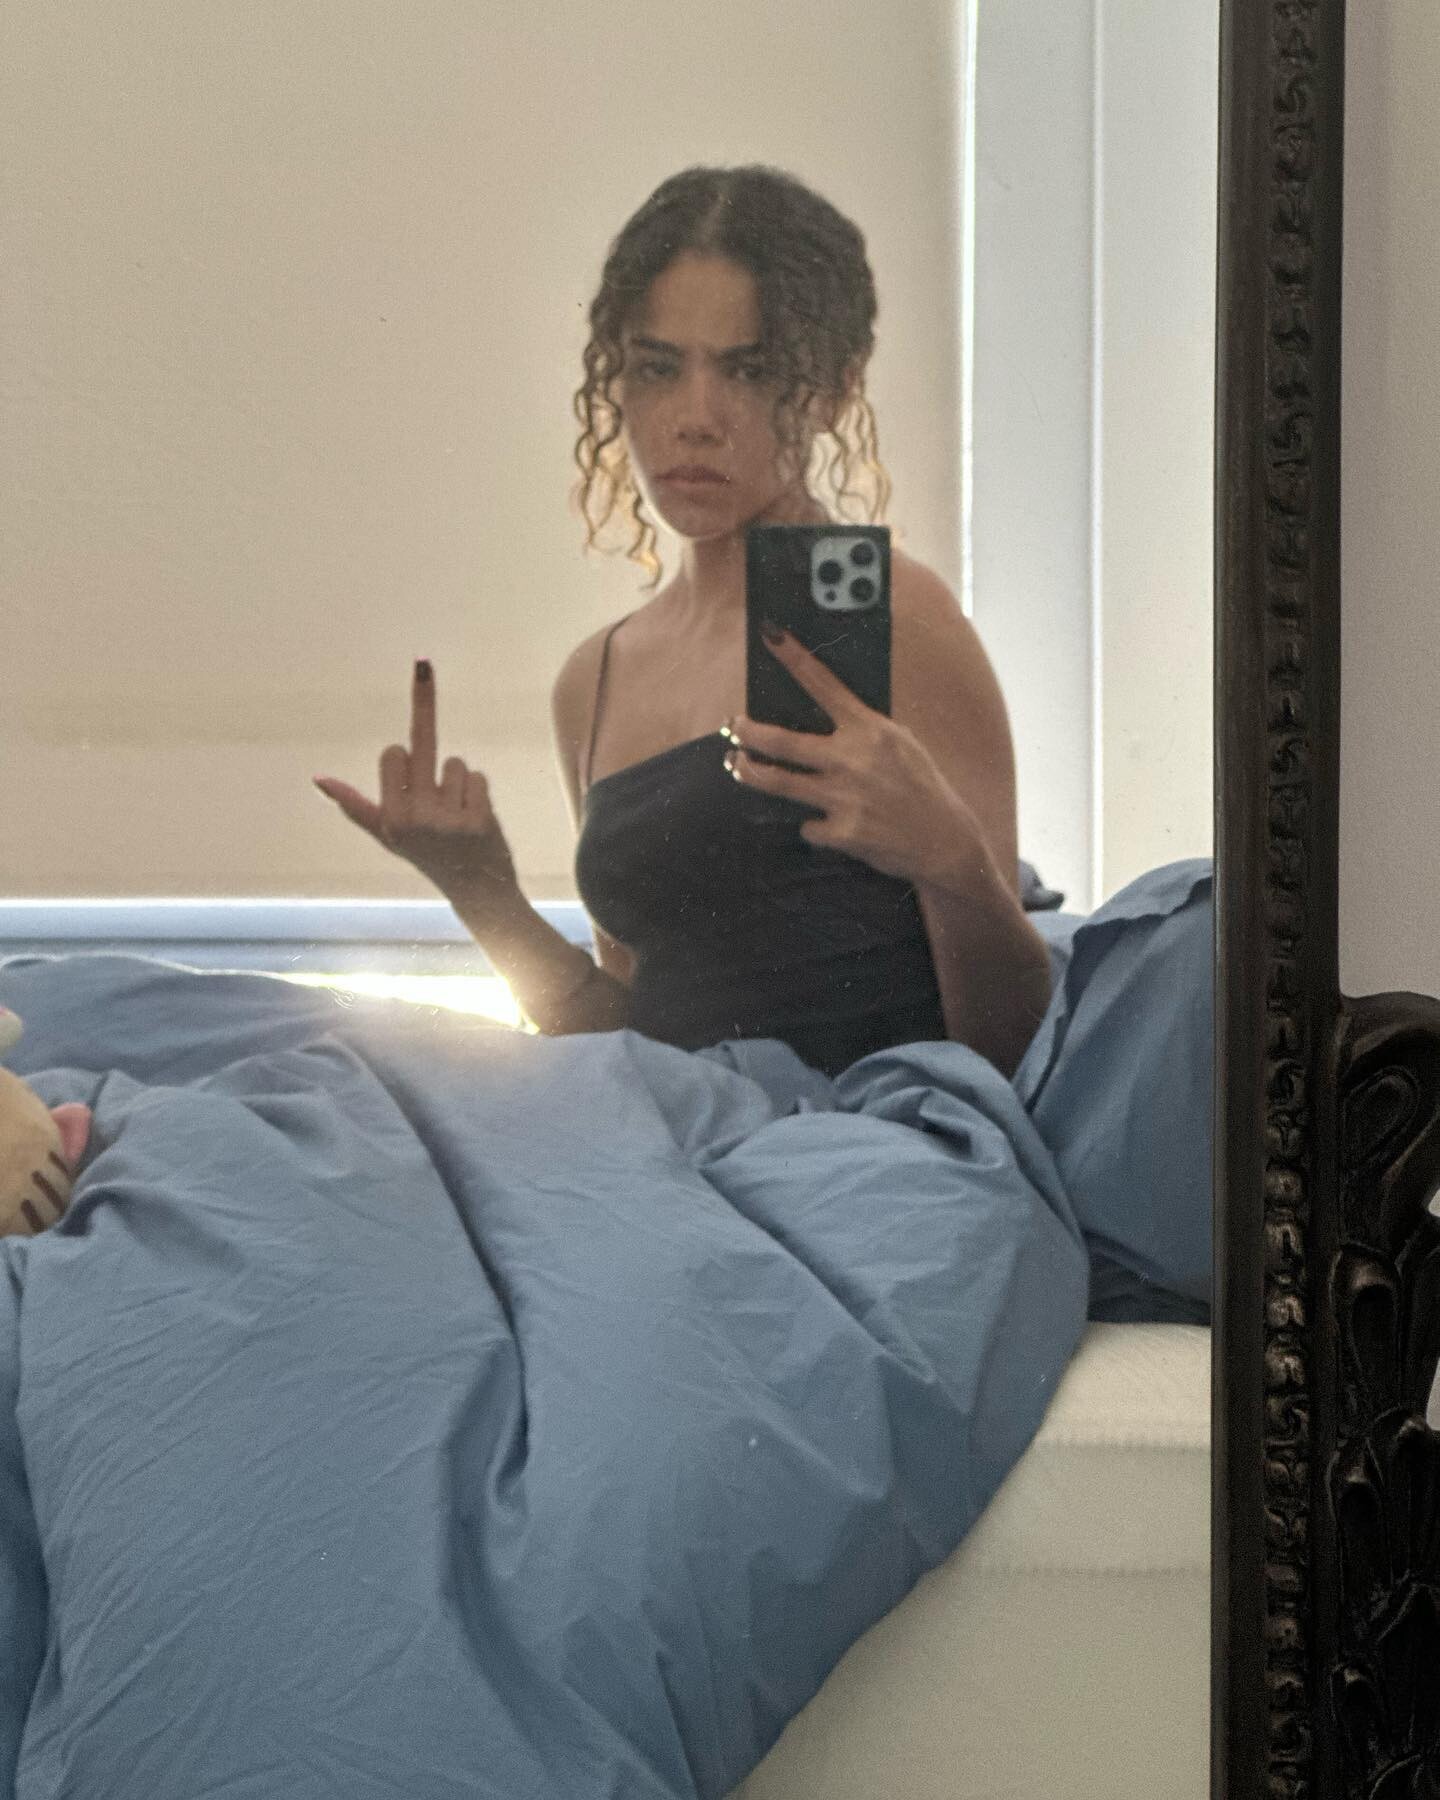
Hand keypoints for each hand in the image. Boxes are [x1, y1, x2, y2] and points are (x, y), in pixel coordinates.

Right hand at [314, 661, 519, 911]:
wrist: (477, 890)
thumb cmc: (428, 857)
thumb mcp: (387, 836)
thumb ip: (356, 806)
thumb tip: (319, 779)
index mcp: (390, 818)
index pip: (394, 753)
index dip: (403, 756)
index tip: (409, 733)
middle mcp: (415, 818)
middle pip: (420, 743)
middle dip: (423, 704)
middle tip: (422, 663)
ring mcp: (449, 819)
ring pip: (456, 763)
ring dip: (459, 782)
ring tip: (458, 815)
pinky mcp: (479, 818)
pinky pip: (478, 776)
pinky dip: (479, 792)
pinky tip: (476, 819)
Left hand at [723, 629, 985, 889]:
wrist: (944, 841)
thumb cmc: (921, 786)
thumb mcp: (900, 745)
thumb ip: (863, 730)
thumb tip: (818, 717)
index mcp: (871, 729)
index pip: (824, 684)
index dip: (794, 658)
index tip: (770, 635)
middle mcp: (854, 759)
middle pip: (782, 742)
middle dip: (749, 732)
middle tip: (733, 726)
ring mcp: (845, 797)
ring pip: (778, 783)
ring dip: (750, 773)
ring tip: (737, 766)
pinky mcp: (842, 832)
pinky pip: (809, 825)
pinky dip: (813, 824)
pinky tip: (829, 824)